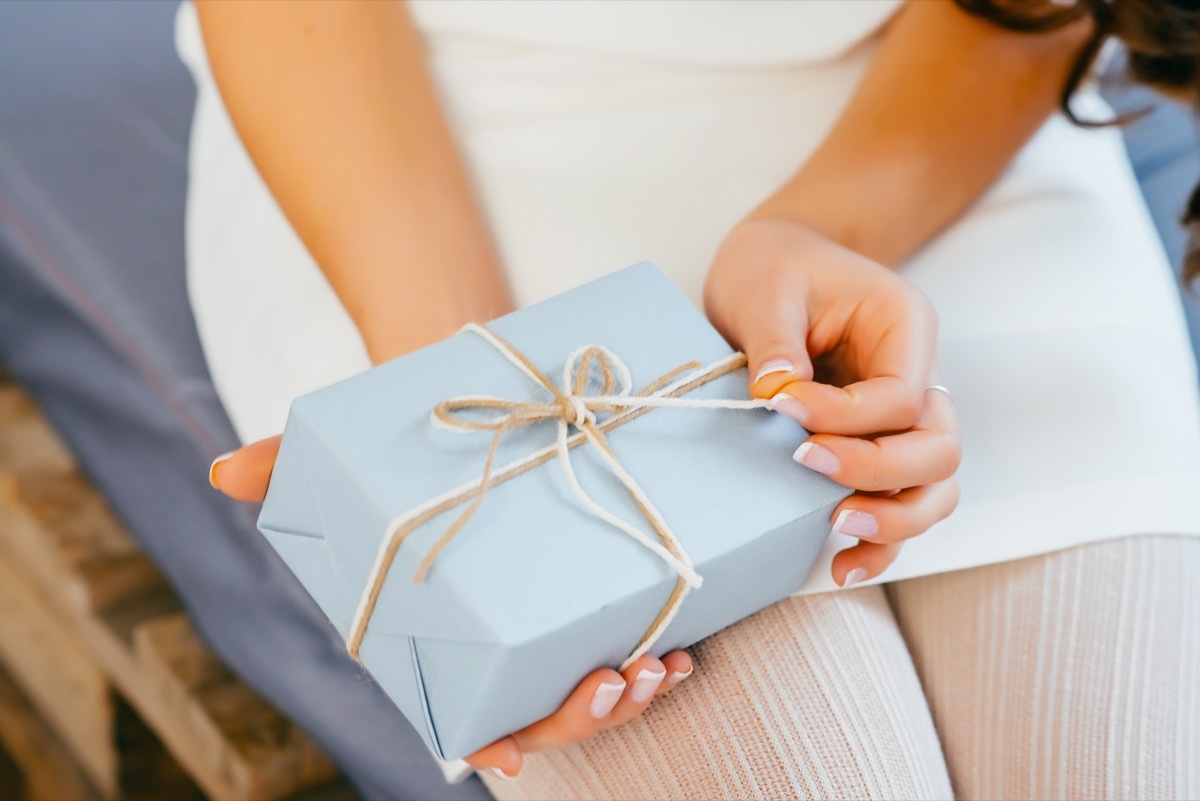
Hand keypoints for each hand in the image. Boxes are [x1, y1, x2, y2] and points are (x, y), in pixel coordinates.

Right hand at [210, 439, 693, 778]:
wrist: (478, 398)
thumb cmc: (404, 444)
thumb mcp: (347, 450)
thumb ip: (289, 463)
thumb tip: (223, 470)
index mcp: (439, 630)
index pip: (459, 707)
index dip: (484, 739)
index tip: (511, 757)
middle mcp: (500, 635)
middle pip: (542, 710)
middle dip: (580, 715)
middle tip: (613, 682)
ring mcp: (552, 616)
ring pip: (594, 689)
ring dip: (630, 695)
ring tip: (658, 669)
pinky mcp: (597, 583)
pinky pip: (632, 640)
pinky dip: (659, 656)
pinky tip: (681, 647)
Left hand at [704, 217, 960, 585]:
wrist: (777, 262)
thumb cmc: (776, 267)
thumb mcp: (767, 288)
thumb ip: (775, 341)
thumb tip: (775, 398)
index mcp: (906, 326)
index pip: (901, 394)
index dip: (846, 416)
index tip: (781, 408)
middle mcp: (922, 376)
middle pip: (937, 448)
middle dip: (877, 470)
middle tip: (806, 464)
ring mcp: (906, 417)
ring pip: (935, 487)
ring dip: (893, 517)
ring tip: (837, 526)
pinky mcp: (879, 446)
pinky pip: (902, 501)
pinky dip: (882, 540)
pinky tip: (843, 566)